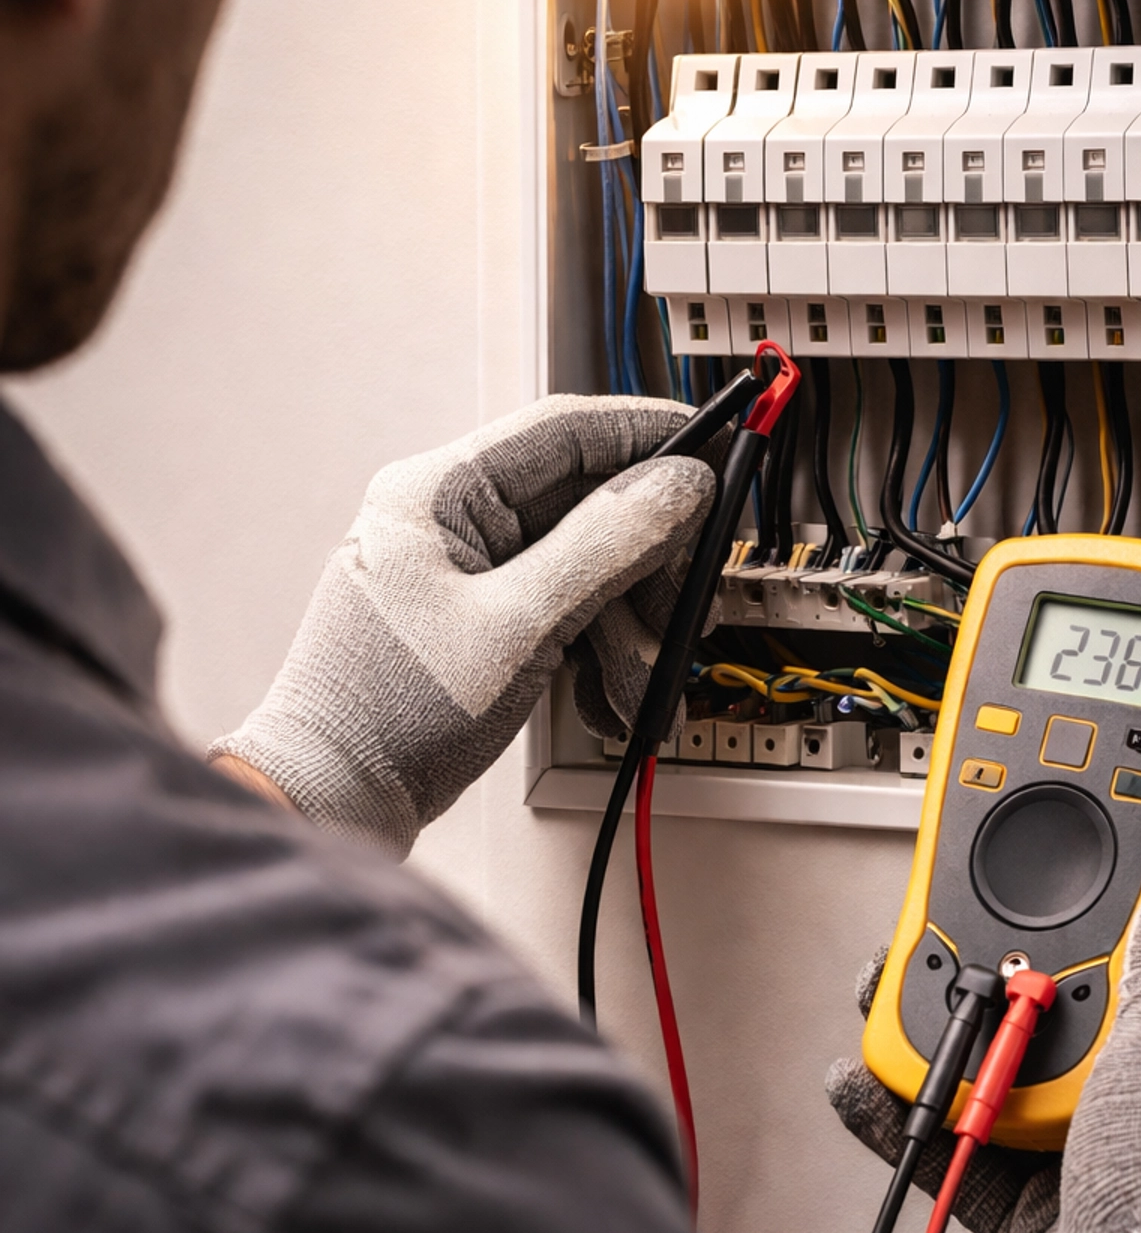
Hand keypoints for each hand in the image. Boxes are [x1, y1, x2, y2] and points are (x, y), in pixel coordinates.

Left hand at [210, 396, 714, 857]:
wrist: (332, 802)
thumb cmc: (387, 716)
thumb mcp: (516, 627)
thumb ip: (603, 547)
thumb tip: (675, 484)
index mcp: (438, 492)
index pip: (566, 430)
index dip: (650, 435)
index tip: (717, 446)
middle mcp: (451, 521)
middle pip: (590, 508)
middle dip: (649, 570)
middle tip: (685, 611)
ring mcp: (467, 573)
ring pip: (588, 570)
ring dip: (630, 631)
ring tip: (640, 691)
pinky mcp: (481, 622)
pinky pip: (565, 613)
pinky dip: (599, 656)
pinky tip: (609, 701)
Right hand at [828, 828, 1140, 1232]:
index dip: (1122, 902)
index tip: (1066, 870)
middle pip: (1073, 999)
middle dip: (1003, 966)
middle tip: (951, 938)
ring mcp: (1104, 1141)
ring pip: (1011, 1061)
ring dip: (945, 1032)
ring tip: (889, 996)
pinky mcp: (1045, 1192)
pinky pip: (968, 1134)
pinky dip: (913, 1109)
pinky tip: (867, 1079)